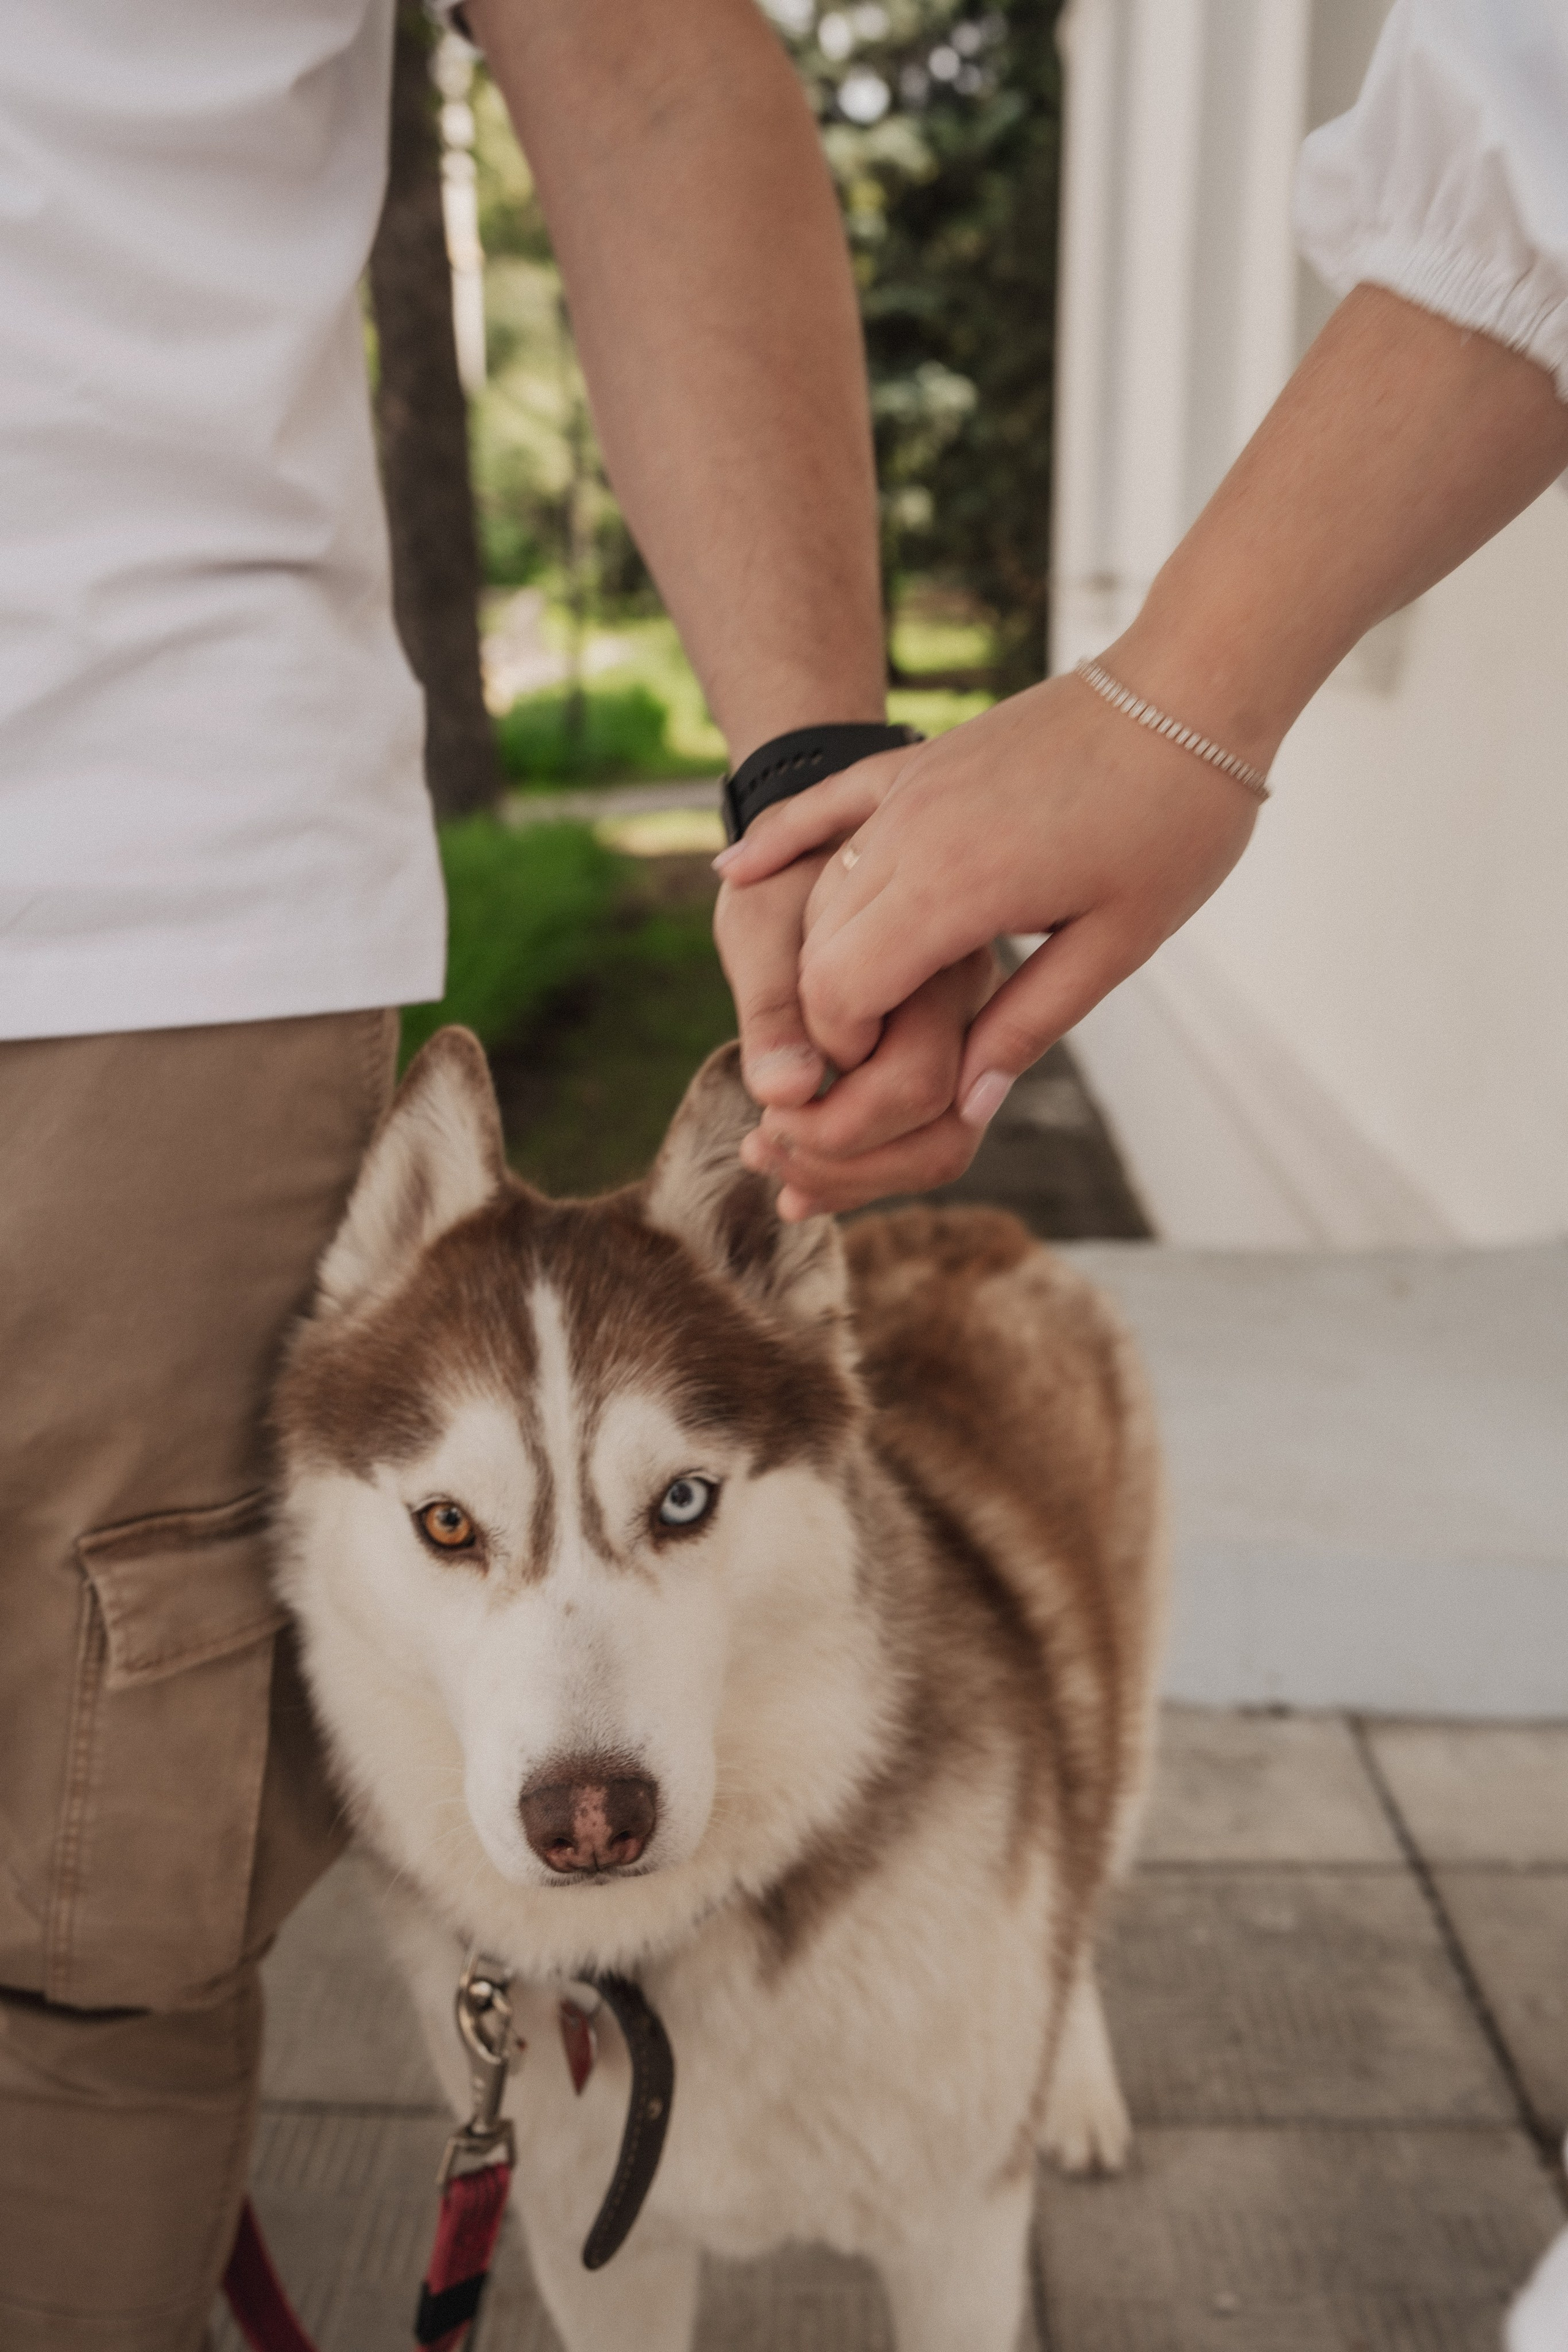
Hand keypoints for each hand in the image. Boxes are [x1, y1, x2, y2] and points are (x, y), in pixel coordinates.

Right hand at [716, 664, 1260, 1202]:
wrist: (1188, 689)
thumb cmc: (1172, 822)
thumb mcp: (1116, 945)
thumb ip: (1029, 1025)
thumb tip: (965, 1108)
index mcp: (960, 890)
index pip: (842, 991)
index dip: (845, 1051)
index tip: (881, 1078)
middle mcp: (912, 836)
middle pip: (818, 949)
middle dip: (829, 1017)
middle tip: (869, 1061)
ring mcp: (907, 791)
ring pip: (819, 892)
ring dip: (820, 954)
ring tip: (852, 1004)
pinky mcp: (916, 761)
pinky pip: (822, 807)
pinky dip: (775, 844)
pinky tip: (735, 874)